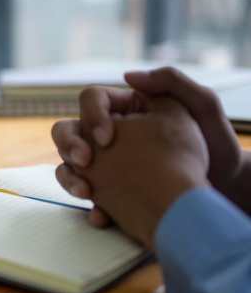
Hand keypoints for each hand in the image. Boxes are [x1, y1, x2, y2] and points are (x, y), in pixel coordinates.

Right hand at [78, 96, 209, 246]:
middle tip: (85, 161)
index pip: (92, 100)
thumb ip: (170, 82)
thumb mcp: (201, 106)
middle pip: (68, 130)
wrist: (223, 187)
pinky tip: (101, 216)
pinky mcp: (110, 191)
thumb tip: (127, 76)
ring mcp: (107, 164)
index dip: (92, 116)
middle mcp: (111, 134)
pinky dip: (89, 206)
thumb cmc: (217, 145)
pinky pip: (87, 195)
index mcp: (129, 108)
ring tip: (86, 192)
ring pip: (68, 164)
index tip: (108, 138)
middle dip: (68, 144)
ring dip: (68, 177)